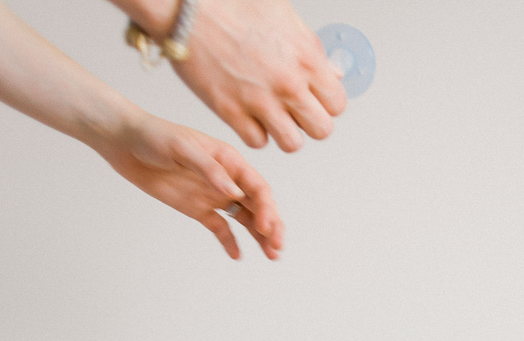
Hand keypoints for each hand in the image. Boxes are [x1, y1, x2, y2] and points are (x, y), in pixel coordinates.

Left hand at [94, 111, 283, 258]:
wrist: (124, 142)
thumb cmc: (154, 136)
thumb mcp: (183, 148)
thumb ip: (210, 170)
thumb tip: (235, 194)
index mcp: (231, 161)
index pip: (258, 188)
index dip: (267, 208)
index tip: (266, 227)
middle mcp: (228, 179)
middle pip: (258, 206)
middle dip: (271, 227)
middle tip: (276, 248)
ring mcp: (213, 195)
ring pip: (245, 219)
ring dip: (259, 236)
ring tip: (271, 255)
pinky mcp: (198, 208)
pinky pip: (220, 227)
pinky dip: (230, 241)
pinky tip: (237, 255)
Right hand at [165, 0, 345, 150]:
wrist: (186, 7)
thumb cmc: (231, 4)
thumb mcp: (284, 16)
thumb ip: (312, 49)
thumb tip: (334, 72)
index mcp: (306, 60)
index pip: (337, 104)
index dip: (326, 103)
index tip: (315, 98)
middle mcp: (287, 85)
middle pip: (321, 130)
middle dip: (310, 122)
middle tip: (296, 111)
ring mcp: (259, 100)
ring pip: (292, 143)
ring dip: (285, 133)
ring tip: (273, 117)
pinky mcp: (230, 110)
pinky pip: (257, 142)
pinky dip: (255, 133)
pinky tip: (249, 115)